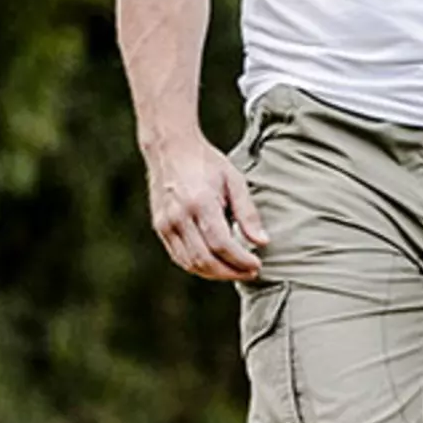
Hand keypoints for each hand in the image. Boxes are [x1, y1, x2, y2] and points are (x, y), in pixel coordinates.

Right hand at [143, 136, 265, 280]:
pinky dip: (199, 267)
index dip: (241, 260)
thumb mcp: (234, 180)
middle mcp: (179, 216)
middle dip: (231, 272)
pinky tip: (216, 265)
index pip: (222, 244)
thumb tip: (262, 242)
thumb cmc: (206, 162)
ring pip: (191, 263)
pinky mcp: (160, 228)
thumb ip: (248, 213)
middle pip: (206, 259)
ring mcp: (166, 224)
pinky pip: (179, 257)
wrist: (170, 149)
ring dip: (216, 274)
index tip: (258, 265)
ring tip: (236, 271)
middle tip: (251, 272)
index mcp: (200, 202)